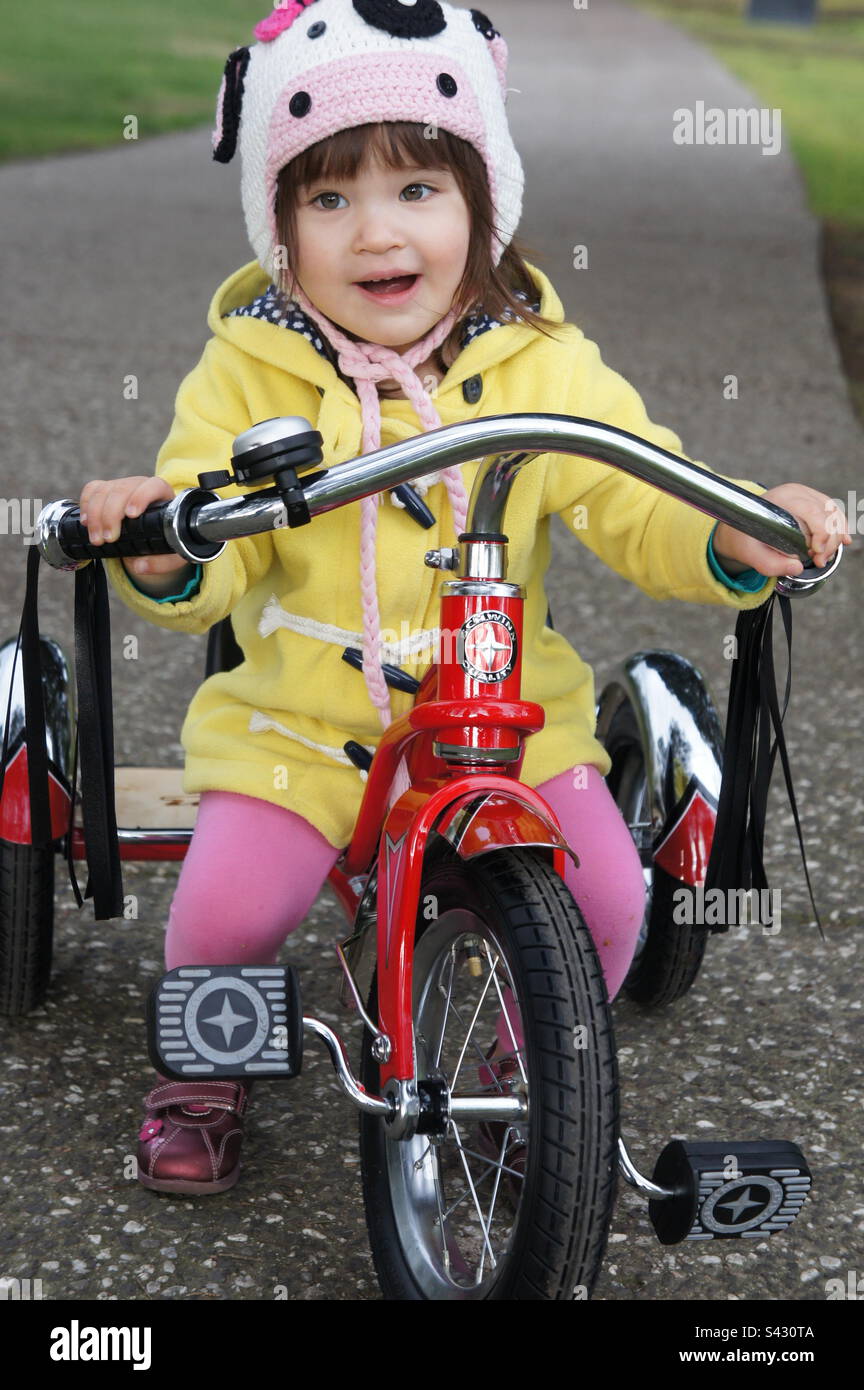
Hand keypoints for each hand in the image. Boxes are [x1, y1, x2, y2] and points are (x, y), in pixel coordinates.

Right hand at [78, 476, 190, 577]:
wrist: (156, 531)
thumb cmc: (168, 538)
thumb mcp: (172, 553)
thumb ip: (161, 562)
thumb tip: (140, 567)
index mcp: (163, 494)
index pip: (153, 486)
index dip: (141, 497)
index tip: (131, 515)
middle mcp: (141, 485)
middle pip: (122, 490)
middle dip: (110, 515)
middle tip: (108, 539)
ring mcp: (121, 485)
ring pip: (103, 491)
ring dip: (95, 516)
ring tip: (97, 540)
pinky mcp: (106, 489)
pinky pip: (91, 490)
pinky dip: (86, 505)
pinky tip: (86, 523)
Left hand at [713, 483, 852, 576]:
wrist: (740, 528)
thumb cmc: (745, 539)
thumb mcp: (750, 554)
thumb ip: (770, 564)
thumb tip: (797, 567)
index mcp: (780, 499)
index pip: (812, 511)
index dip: (822, 533)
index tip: (817, 554)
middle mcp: (796, 492)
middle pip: (826, 514)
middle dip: (829, 541)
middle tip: (819, 562)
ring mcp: (807, 494)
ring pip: (834, 514)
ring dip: (835, 538)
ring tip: (823, 557)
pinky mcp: (813, 501)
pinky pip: (834, 513)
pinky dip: (839, 529)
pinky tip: (842, 541)